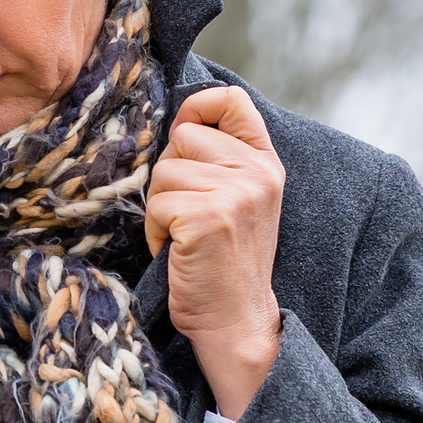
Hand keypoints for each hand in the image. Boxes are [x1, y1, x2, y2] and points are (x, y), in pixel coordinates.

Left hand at [145, 86, 285, 420]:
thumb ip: (221, 160)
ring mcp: (235, 193)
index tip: (184, 135)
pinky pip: (156, 205)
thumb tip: (178, 121)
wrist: (238, 322)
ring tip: (184, 239)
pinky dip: (156, 232)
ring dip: (161, 208)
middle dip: (170, 176)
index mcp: (266, 163)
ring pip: (163, 172)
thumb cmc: (225, 264)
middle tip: (187, 216)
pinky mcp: (208, 217)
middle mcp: (257, 173)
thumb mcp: (239, 201)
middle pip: (182, 137)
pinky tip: (178, 253)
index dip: (197, 107)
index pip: (231, 100)